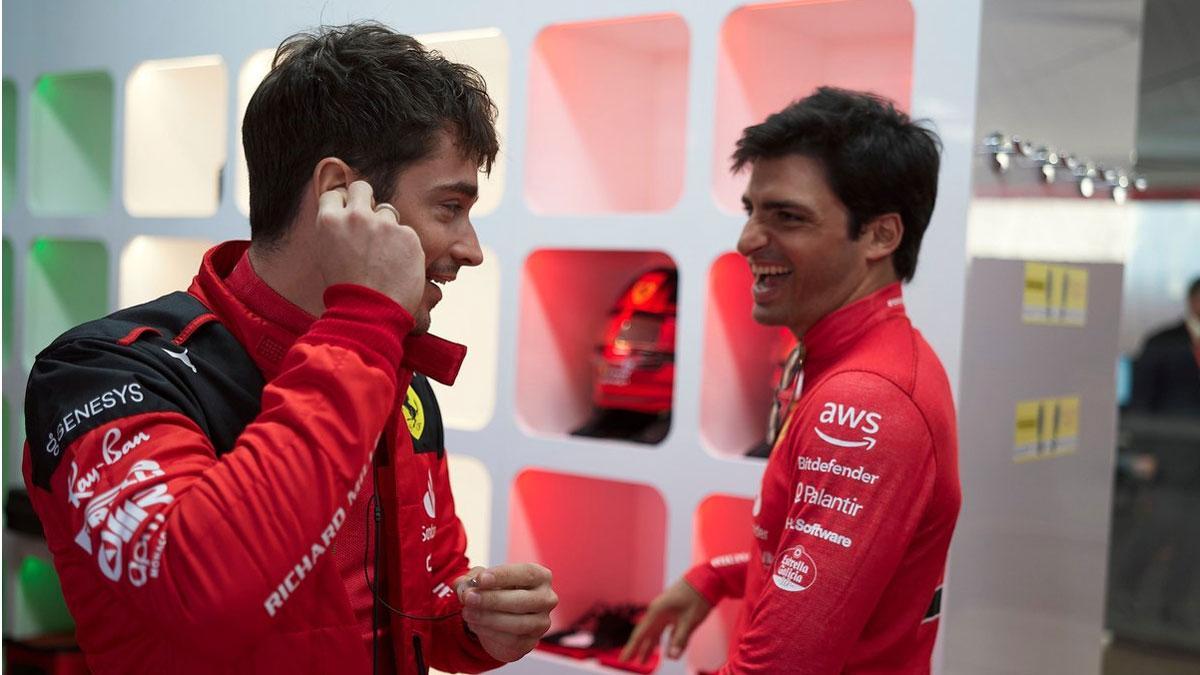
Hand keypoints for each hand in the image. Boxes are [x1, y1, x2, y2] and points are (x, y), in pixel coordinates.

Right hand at [315, 180, 425, 313]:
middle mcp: (356, 216)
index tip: (349, 213)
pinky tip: (398, 267)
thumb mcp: (328, 254)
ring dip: (387, 228)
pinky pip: (406, 233)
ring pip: (388, 212)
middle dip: (366, 198)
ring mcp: (384, 224)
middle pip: (362, 187)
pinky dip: (404, 246)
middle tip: (370, 218)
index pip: (335, 193)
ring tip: (384, 257)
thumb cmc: (346, 291)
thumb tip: (348, 217)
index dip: (344, 203)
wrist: (368, 313)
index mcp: (329, 221)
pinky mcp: (408, 235)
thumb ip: (338, 231)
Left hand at [456, 563, 557, 662]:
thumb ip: (471, 579)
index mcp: (540, 577)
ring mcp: (541, 623)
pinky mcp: (530, 642)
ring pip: (517, 623)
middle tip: (468, 598)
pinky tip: (475, 625)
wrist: (501, 619)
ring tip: (467, 612)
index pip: (526, 574)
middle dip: (492, 599)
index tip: (481, 579)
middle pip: (522, 601)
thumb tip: (463, 587)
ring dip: (488, 618)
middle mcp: (546, 599)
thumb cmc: (496, 590)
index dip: (503, 576)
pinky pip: (511, 640)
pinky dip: (489, 633)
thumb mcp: (483, 580)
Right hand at [620, 578, 712, 662]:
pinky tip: (666, 651)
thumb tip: (672, 657)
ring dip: (651, 646)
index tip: (623, 660)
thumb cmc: (697, 597)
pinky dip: (665, 641)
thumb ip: (680, 639)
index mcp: (657, 612)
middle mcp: (658, 612)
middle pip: (646, 635)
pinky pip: (666, 630)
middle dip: (639, 649)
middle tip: (630, 662)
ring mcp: (666, 612)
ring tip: (644, 660)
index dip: (632, 648)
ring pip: (656, 633)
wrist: (707, 578)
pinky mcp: (674, 612)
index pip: (640, 635)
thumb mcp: (690, 620)